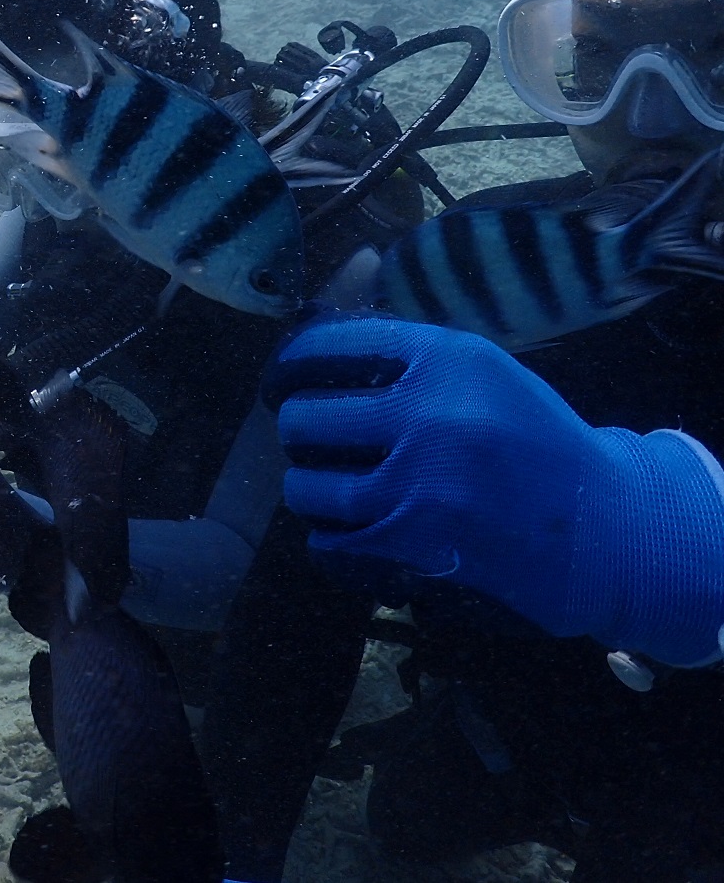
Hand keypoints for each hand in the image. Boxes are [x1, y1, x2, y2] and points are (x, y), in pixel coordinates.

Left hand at [265, 315, 723, 665]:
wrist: (605, 528)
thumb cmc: (533, 443)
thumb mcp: (482, 372)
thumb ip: (403, 356)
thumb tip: (307, 340)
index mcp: (445, 359)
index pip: (326, 346)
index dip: (290, 365)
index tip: (283, 380)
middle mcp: (428, 416)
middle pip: (303, 417)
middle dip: (302, 432)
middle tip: (316, 441)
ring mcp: (418, 486)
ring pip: (304, 485)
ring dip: (313, 488)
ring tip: (335, 487)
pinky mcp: (415, 547)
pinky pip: (326, 542)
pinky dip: (332, 539)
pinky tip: (355, 530)